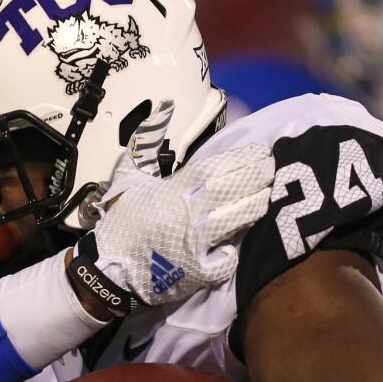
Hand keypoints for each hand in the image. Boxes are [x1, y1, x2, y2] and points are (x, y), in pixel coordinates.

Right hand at [84, 141, 274, 306]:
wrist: (109, 269)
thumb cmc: (122, 223)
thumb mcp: (129, 179)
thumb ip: (146, 144)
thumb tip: (162, 109)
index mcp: (171, 191)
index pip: (214, 169)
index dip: (241, 159)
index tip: (260, 151)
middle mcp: (186, 214)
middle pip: (232, 189)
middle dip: (258, 176)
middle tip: (273, 167)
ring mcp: (195, 245)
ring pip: (237, 219)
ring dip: (257, 205)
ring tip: (269, 194)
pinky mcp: (198, 272)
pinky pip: (227, 260)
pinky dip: (235, 250)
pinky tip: (240, 240)